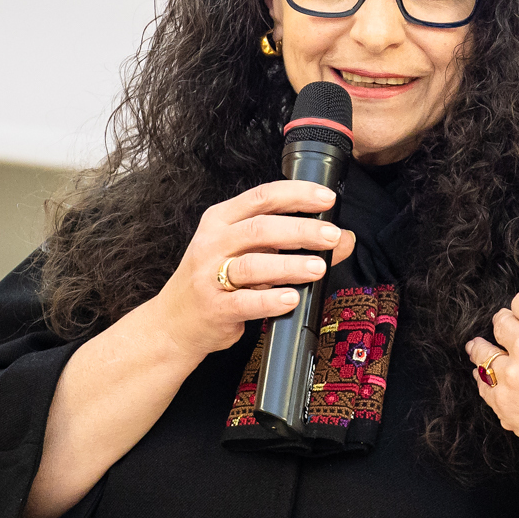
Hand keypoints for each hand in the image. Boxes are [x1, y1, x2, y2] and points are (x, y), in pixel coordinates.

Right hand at [152, 181, 358, 358]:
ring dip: (289, 265)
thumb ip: (292, 244)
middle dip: (300, 230)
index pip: (261, 197)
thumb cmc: (216, 282)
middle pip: (260, 228)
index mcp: (221, 220)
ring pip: (252, 265)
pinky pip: (244, 302)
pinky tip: (292, 297)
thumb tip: (343, 238)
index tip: (326, 198)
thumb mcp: (249, 254)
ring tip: (318, 267)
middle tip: (331, 235)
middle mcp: (213, 243)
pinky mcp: (213, 308)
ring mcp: (209, 276)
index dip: (296, 195)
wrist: (174, 323)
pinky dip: (271, 300)